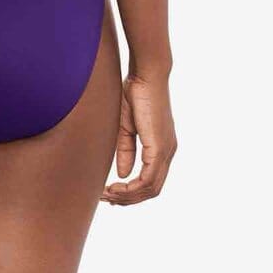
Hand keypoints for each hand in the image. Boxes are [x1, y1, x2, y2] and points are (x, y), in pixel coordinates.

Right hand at [102, 74, 175, 205]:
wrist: (146, 74)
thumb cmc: (135, 93)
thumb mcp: (127, 126)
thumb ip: (127, 149)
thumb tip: (123, 174)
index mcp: (161, 147)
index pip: (150, 180)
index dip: (130, 191)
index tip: (110, 191)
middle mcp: (168, 152)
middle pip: (151, 190)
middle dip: (127, 198)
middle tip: (105, 198)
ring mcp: (166, 151)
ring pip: (150, 188)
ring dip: (127, 196)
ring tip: (107, 195)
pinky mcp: (160, 147)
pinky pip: (148, 179)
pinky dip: (131, 188)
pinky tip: (115, 187)